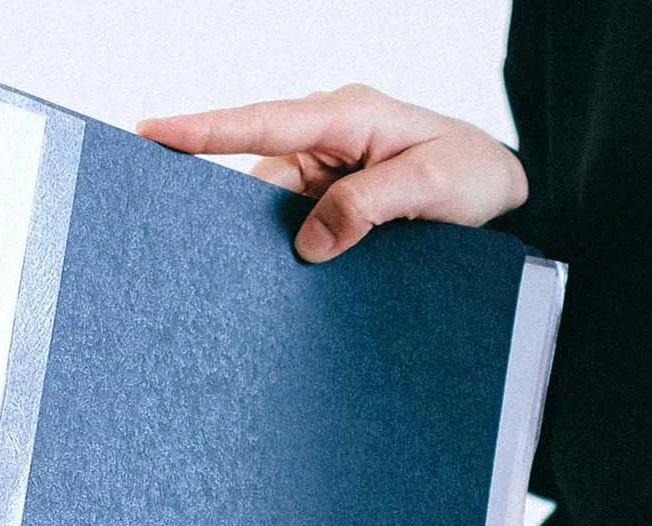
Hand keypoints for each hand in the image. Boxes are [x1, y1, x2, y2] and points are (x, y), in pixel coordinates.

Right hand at [138, 84, 526, 262]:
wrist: (500, 185)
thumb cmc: (472, 171)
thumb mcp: (429, 186)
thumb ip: (368, 206)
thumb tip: (308, 243)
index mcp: (346, 115)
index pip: (262, 123)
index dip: (203, 130)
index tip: (151, 132)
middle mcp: (328, 136)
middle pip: (259, 177)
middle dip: (234, 214)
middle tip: (201, 251)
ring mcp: (328, 168)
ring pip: (276, 208)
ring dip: (271, 242)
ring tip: (263, 284)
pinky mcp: (335, 198)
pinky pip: (298, 222)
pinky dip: (293, 249)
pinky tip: (289, 278)